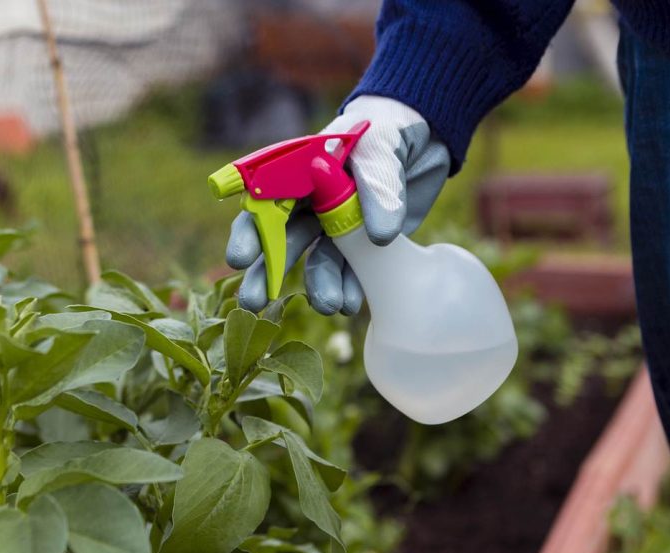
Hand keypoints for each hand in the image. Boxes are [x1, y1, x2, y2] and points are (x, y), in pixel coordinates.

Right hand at [226, 95, 450, 314]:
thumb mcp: (383, 145)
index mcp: (299, 173)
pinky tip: (352, 303)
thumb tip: (378, 236)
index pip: (264, 203)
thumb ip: (378, 185)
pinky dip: (351, 288)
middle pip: (281, 241)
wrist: (429, 135)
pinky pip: (352, 271)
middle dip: (267, 273)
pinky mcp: (364, 245)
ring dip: (319, 285)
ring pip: (318, 261)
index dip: (250, 232)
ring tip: (330, 306)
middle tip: (253, 301)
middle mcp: (311, 203)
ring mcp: (337, 226)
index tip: (240, 258)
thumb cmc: (392, 128)